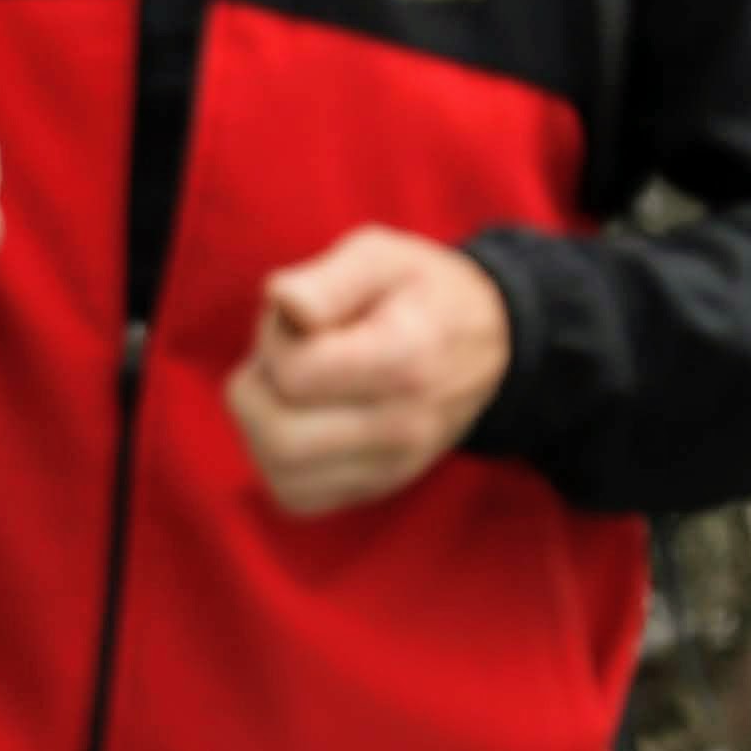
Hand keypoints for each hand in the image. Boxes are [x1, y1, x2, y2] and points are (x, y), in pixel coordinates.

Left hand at [230, 227, 513, 517]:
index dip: (275, 337)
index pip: (296, 374)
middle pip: (279, 434)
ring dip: (262, 425)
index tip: (302, 318)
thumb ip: (328, 277)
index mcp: (406, 360)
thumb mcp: (382, 255)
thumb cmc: (424, 290)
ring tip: (293, 387)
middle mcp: (403, 426)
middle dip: (259, 386)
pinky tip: (299, 420)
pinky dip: (279, 461)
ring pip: (280, 470)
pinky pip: (297, 495)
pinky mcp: (378, 487)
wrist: (491, 342)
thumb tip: (281, 302)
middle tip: (287, 354)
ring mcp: (392, 465)